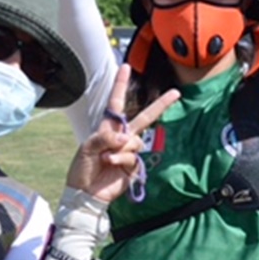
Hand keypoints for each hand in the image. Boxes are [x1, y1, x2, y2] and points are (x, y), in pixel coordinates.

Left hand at [65, 64, 178, 202]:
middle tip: (176, 92)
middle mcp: (122, 136)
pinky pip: (133, 156)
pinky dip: (121, 159)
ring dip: (120, 148)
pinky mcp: (133, 166)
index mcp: (109, 127)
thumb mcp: (87, 147)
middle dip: (161, 104)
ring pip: (136, 141)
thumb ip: (105, 137)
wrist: (86, 192)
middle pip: (145, 117)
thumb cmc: (82, 168)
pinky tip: (111, 164)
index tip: (126, 67)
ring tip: (105, 158)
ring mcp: (129, 151)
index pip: (117, 102)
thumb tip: (126, 137)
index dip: (121, 85)